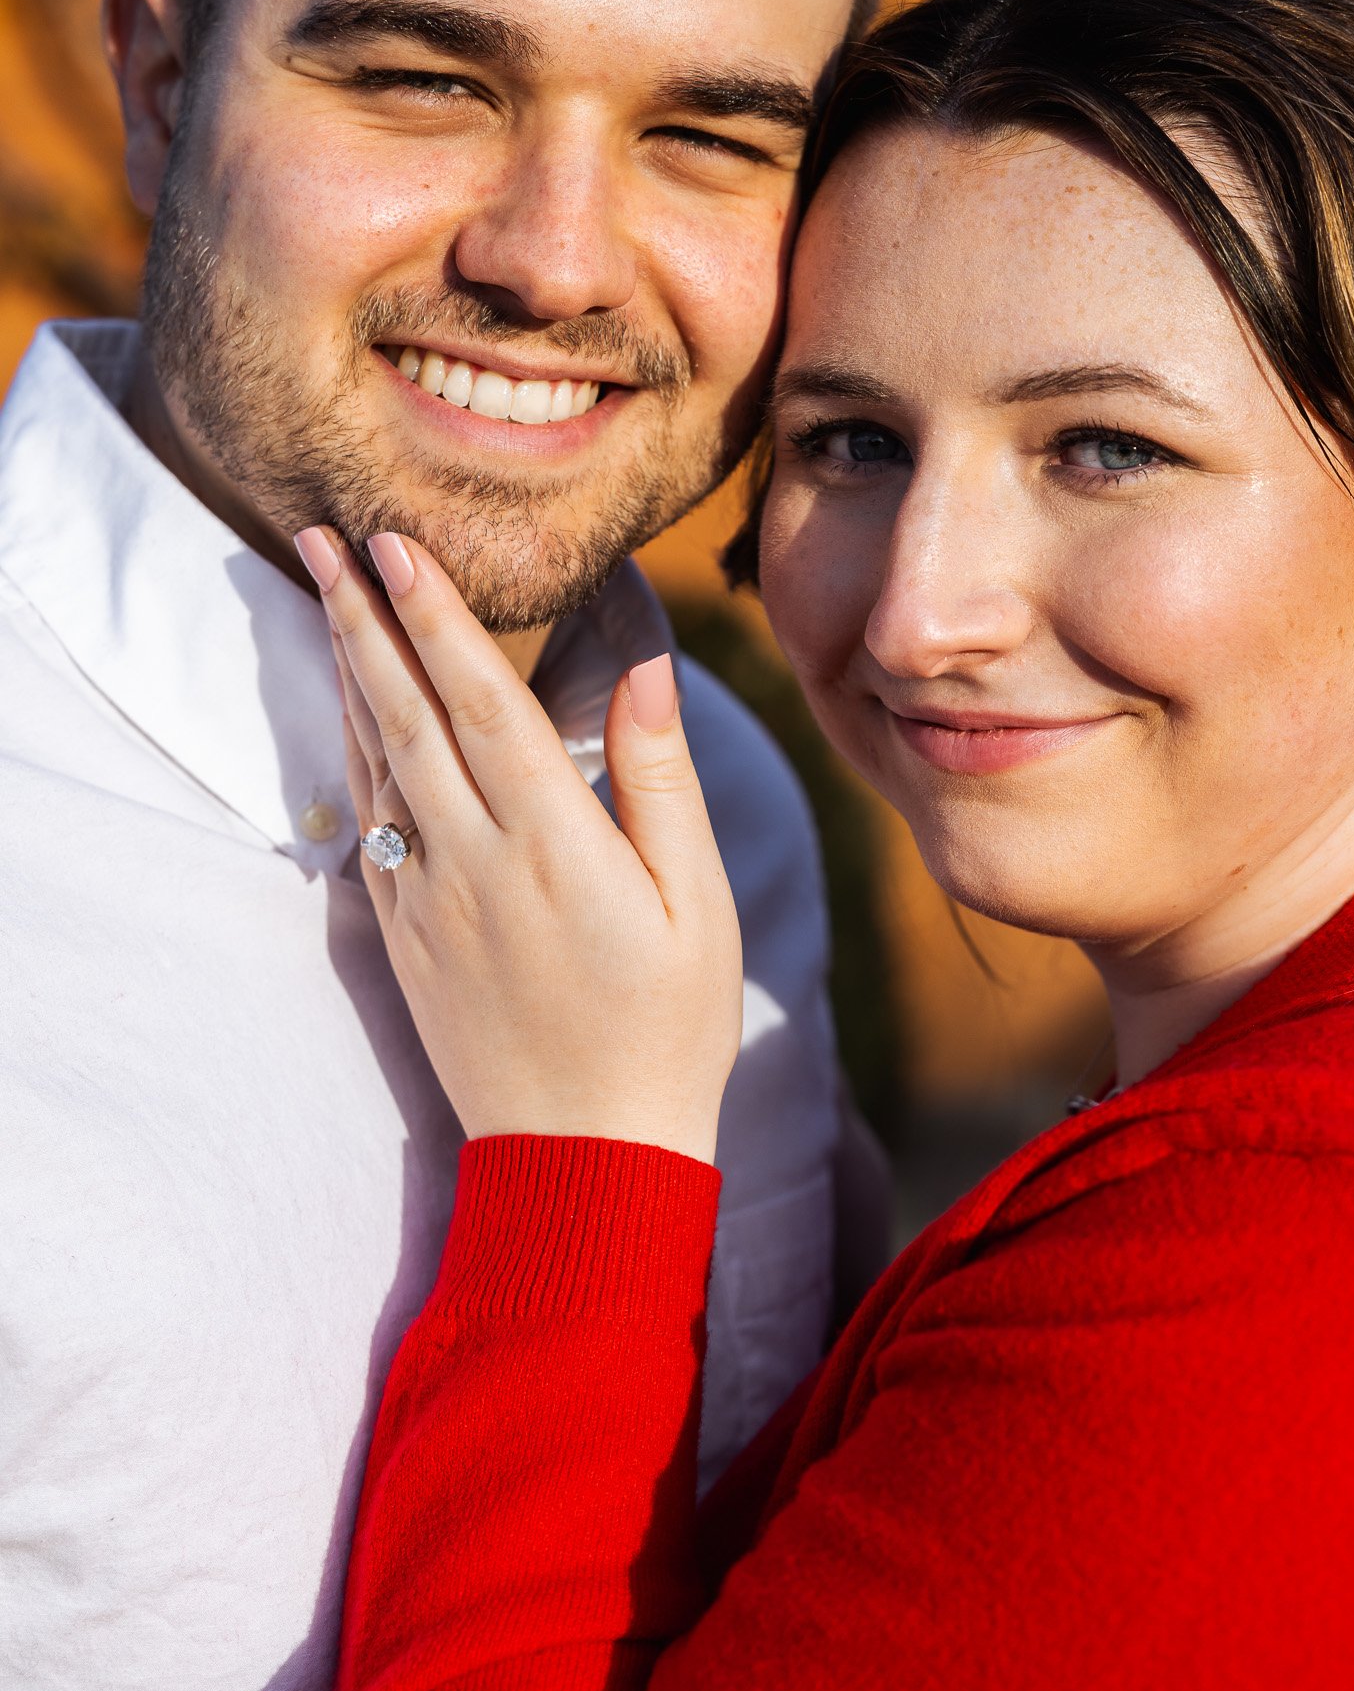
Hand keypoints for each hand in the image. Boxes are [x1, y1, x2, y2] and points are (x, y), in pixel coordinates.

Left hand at [295, 525, 742, 1164]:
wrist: (584, 1159)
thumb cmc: (666, 1027)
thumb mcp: (696, 901)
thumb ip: (660, 778)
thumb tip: (649, 666)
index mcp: (551, 841)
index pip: (479, 697)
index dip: (433, 612)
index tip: (394, 539)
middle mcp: (472, 859)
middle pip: (404, 710)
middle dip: (360, 612)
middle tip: (320, 530)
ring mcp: (427, 899)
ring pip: (377, 759)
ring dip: (348, 667)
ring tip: (323, 591)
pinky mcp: (405, 937)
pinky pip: (371, 821)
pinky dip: (355, 750)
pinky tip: (352, 708)